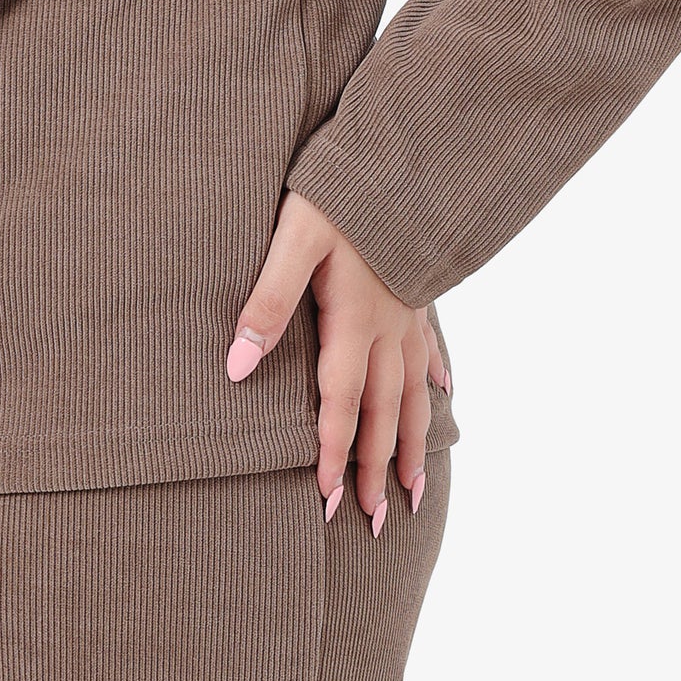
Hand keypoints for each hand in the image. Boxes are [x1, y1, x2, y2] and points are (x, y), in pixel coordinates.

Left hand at [226, 190, 450, 529]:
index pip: (340, 404)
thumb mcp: (292, 240)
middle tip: (378, 520)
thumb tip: (235, 365)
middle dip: (375, 469)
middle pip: (382, 413)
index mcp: (354, 323)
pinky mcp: (420, 293)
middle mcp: (389, 330)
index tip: (328, 500)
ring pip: (414, 394)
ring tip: (416, 490)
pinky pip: (432, 352)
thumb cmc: (340, 197)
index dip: (332, 453)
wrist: (403, 160)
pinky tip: (445, 397)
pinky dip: (437, 382)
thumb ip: (266, 301)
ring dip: (411, 444)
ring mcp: (410, 315)